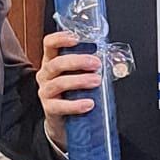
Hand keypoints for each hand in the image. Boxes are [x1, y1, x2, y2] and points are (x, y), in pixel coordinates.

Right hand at [36, 31, 101, 149]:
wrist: (63, 120)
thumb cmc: (72, 91)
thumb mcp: (77, 74)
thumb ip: (88, 65)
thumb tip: (113, 58)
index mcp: (51, 61)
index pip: (49, 44)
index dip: (60, 39)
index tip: (76, 39)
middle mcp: (45, 74)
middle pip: (56, 63)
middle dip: (78, 61)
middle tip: (96, 64)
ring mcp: (45, 91)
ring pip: (59, 83)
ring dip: (79, 80)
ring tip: (96, 81)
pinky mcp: (49, 108)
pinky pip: (60, 106)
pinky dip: (76, 105)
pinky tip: (89, 104)